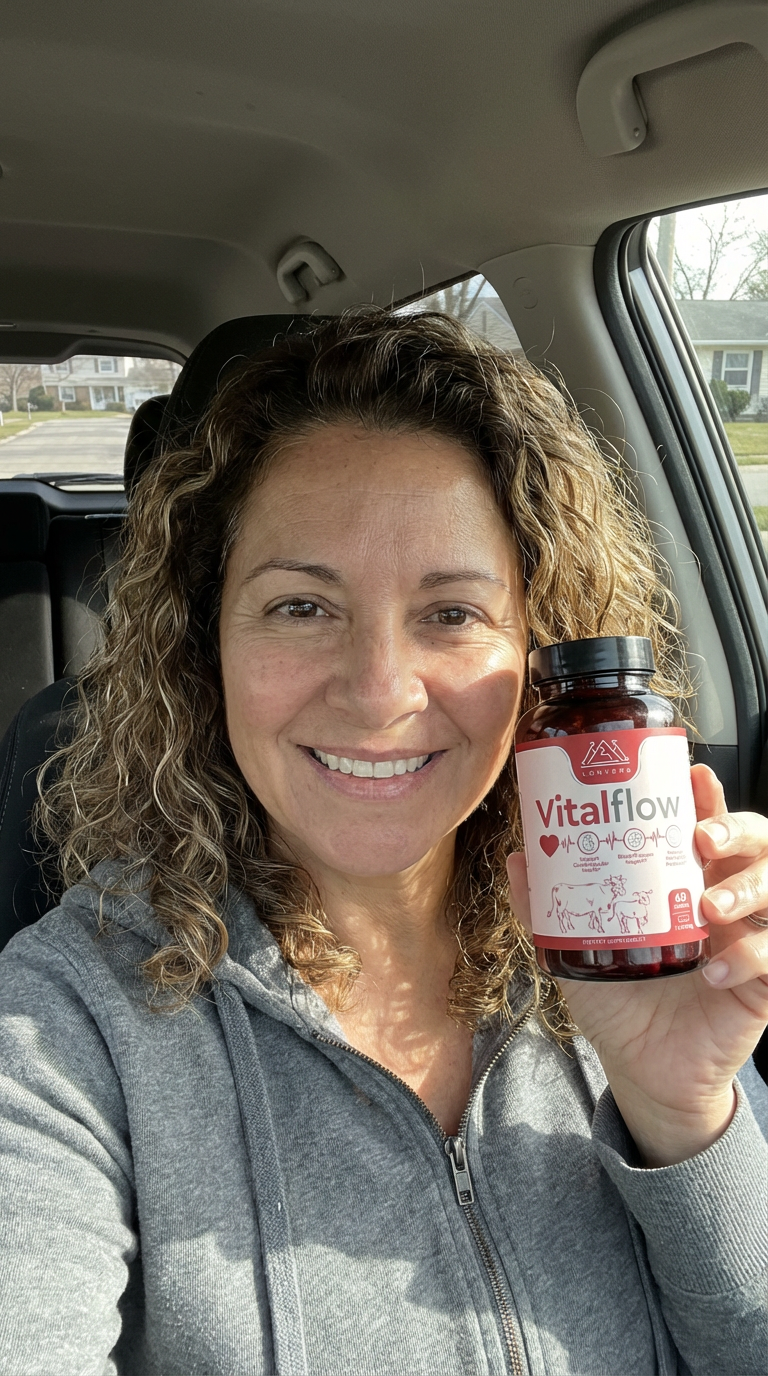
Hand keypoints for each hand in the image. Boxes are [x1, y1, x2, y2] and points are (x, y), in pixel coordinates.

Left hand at [507, 764, 767, 1166]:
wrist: (641, 1070)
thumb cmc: (617, 1002)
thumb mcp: (573, 950)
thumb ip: (547, 906)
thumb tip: (518, 857)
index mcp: (684, 882)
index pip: (709, 825)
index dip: (710, 798)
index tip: (695, 778)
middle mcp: (722, 900)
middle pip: (755, 844)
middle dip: (736, 830)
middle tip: (702, 840)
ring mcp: (747, 939)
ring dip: (746, 889)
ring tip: (709, 907)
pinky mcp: (763, 983)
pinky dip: (750, 957)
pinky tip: (716, 972)